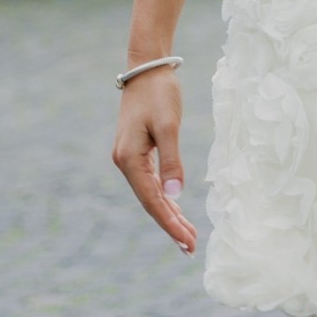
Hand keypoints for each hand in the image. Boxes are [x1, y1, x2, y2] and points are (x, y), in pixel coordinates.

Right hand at [112, 67, 198, 256]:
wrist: (147, 67)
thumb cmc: (159, 93)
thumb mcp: (169, 125)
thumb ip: (171, 160)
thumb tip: (175, 195)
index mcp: (129, 159)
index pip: (152, 201)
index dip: (170, 223)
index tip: (187, 242)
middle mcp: (125, 162)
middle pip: (150, 202)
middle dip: (171, 225)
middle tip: (191, 248)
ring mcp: (129, 158)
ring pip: (151, 194)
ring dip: (169, 214)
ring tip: (187, 236)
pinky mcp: (137, 151)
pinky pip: (151, 182)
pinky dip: (165, 197)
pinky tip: (175, 209)